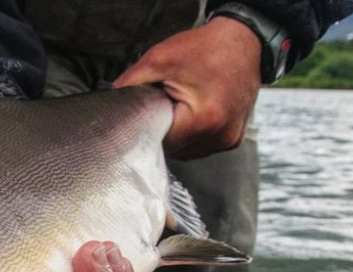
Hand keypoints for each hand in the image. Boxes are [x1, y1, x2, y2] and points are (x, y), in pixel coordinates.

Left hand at [113, 17, 261, 159]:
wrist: (243, 41)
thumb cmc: (204, 49)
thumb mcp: (158, 60)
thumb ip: (129, 85)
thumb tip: (109, 106)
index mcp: (203, 121)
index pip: (157, 142)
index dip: (145, 128)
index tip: (144, 113)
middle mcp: (219, 136)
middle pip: (172, 149)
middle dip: (161, 129)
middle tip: (164, 103)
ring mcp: (228, 140)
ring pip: (185, 150)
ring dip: (177, 134)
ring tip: (181, 106)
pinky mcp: (232, 140)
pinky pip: (200, 146)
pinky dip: (192, 134)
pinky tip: (193, 113)